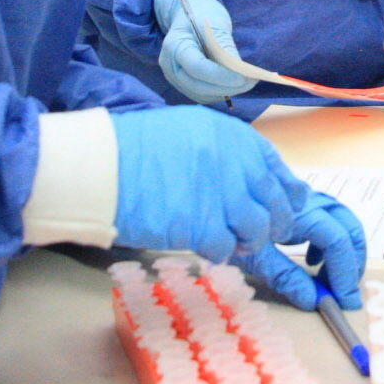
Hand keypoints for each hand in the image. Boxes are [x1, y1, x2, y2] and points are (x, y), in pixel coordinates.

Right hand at [110, 106, 304, 261]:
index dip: (285, 195)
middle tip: (260, 234)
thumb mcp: (190, 131)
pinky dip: (219, 252)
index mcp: (233, 136)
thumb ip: (225, 152)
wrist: (98, 166)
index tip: (285, 209)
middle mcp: (234, 161)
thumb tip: (252, 181)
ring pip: (256, 230)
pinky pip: (226, 248)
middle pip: (273, 203)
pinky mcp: (201, 226)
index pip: (278, 170)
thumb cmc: (135, 149)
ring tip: (232, 242)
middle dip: (272, 224)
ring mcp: (220, 194)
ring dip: (247, 241)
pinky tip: (205, 247)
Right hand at [152, 0, 254, 105]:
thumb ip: (225, 47)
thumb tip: (240, 71)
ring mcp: (175, 77)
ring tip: (247, 83)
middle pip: (197, 85)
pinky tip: (236, 85)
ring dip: (225, 92)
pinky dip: (220, 92)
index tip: (243, 77)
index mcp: (174, 45)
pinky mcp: (184, 84)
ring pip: (201, 94)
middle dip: (226, 87)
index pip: (196, 67)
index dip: (220, 75)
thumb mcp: (215, 24)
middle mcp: (170, 65)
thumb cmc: (203, 15)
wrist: (188, 15)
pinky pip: (203, 94)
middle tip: (250, 82)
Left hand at [235, 191, 366, 310]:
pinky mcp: (301, 203)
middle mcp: (308, 201)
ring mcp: (306, 199)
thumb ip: (285, 276)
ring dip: (344, 251)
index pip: (336, 240)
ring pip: (342, 221)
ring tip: (328, 278)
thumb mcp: (253, 256)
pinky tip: (313, 259)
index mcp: (297, 214)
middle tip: (345, 291)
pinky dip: (331, 242)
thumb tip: (314, 300)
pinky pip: (329, 219)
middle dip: (353, 261)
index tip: (344, 300)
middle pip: (348, 226)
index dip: (344, 271)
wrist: (211, 196)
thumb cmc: (228, 226)